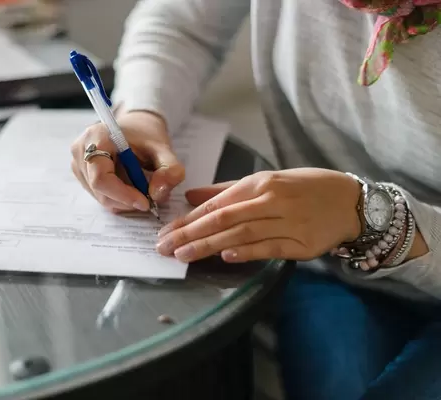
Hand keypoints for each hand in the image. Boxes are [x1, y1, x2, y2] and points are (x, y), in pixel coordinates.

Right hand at [70, 111, 184, 212]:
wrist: (136, 128)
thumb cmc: (146, 136)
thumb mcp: (164, 149)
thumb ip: (169, 169)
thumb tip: (156, 194)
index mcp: (96, 137)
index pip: (101, 177)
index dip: (122, 194)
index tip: (145, 202)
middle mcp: (81, 151)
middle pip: (100, 190)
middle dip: (127, 199)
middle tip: (150, 198)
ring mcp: (78, 164)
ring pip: (101, 197)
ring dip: (125, 200)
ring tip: (143, 188)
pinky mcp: (82, 175)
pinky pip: (101, 197)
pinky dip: (119, 199)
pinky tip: (131, 187)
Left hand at [156, 168, 361, 262]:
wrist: (350, 200)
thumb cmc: (303, 189)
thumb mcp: (265, 181)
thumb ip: (226, 191)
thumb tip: (190, 196)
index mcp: (259, 183)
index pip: (216, 204)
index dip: (188, 219)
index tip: (165, 231)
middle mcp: (270, 200)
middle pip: (223, 218)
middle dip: (190, 233)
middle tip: (165, 246)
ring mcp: (287, 221)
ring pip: (241, 234)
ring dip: (209, 245)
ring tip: (184, 255)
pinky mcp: (302, 243)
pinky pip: (269, 247)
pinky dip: (246, 252)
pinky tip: (225, 256)